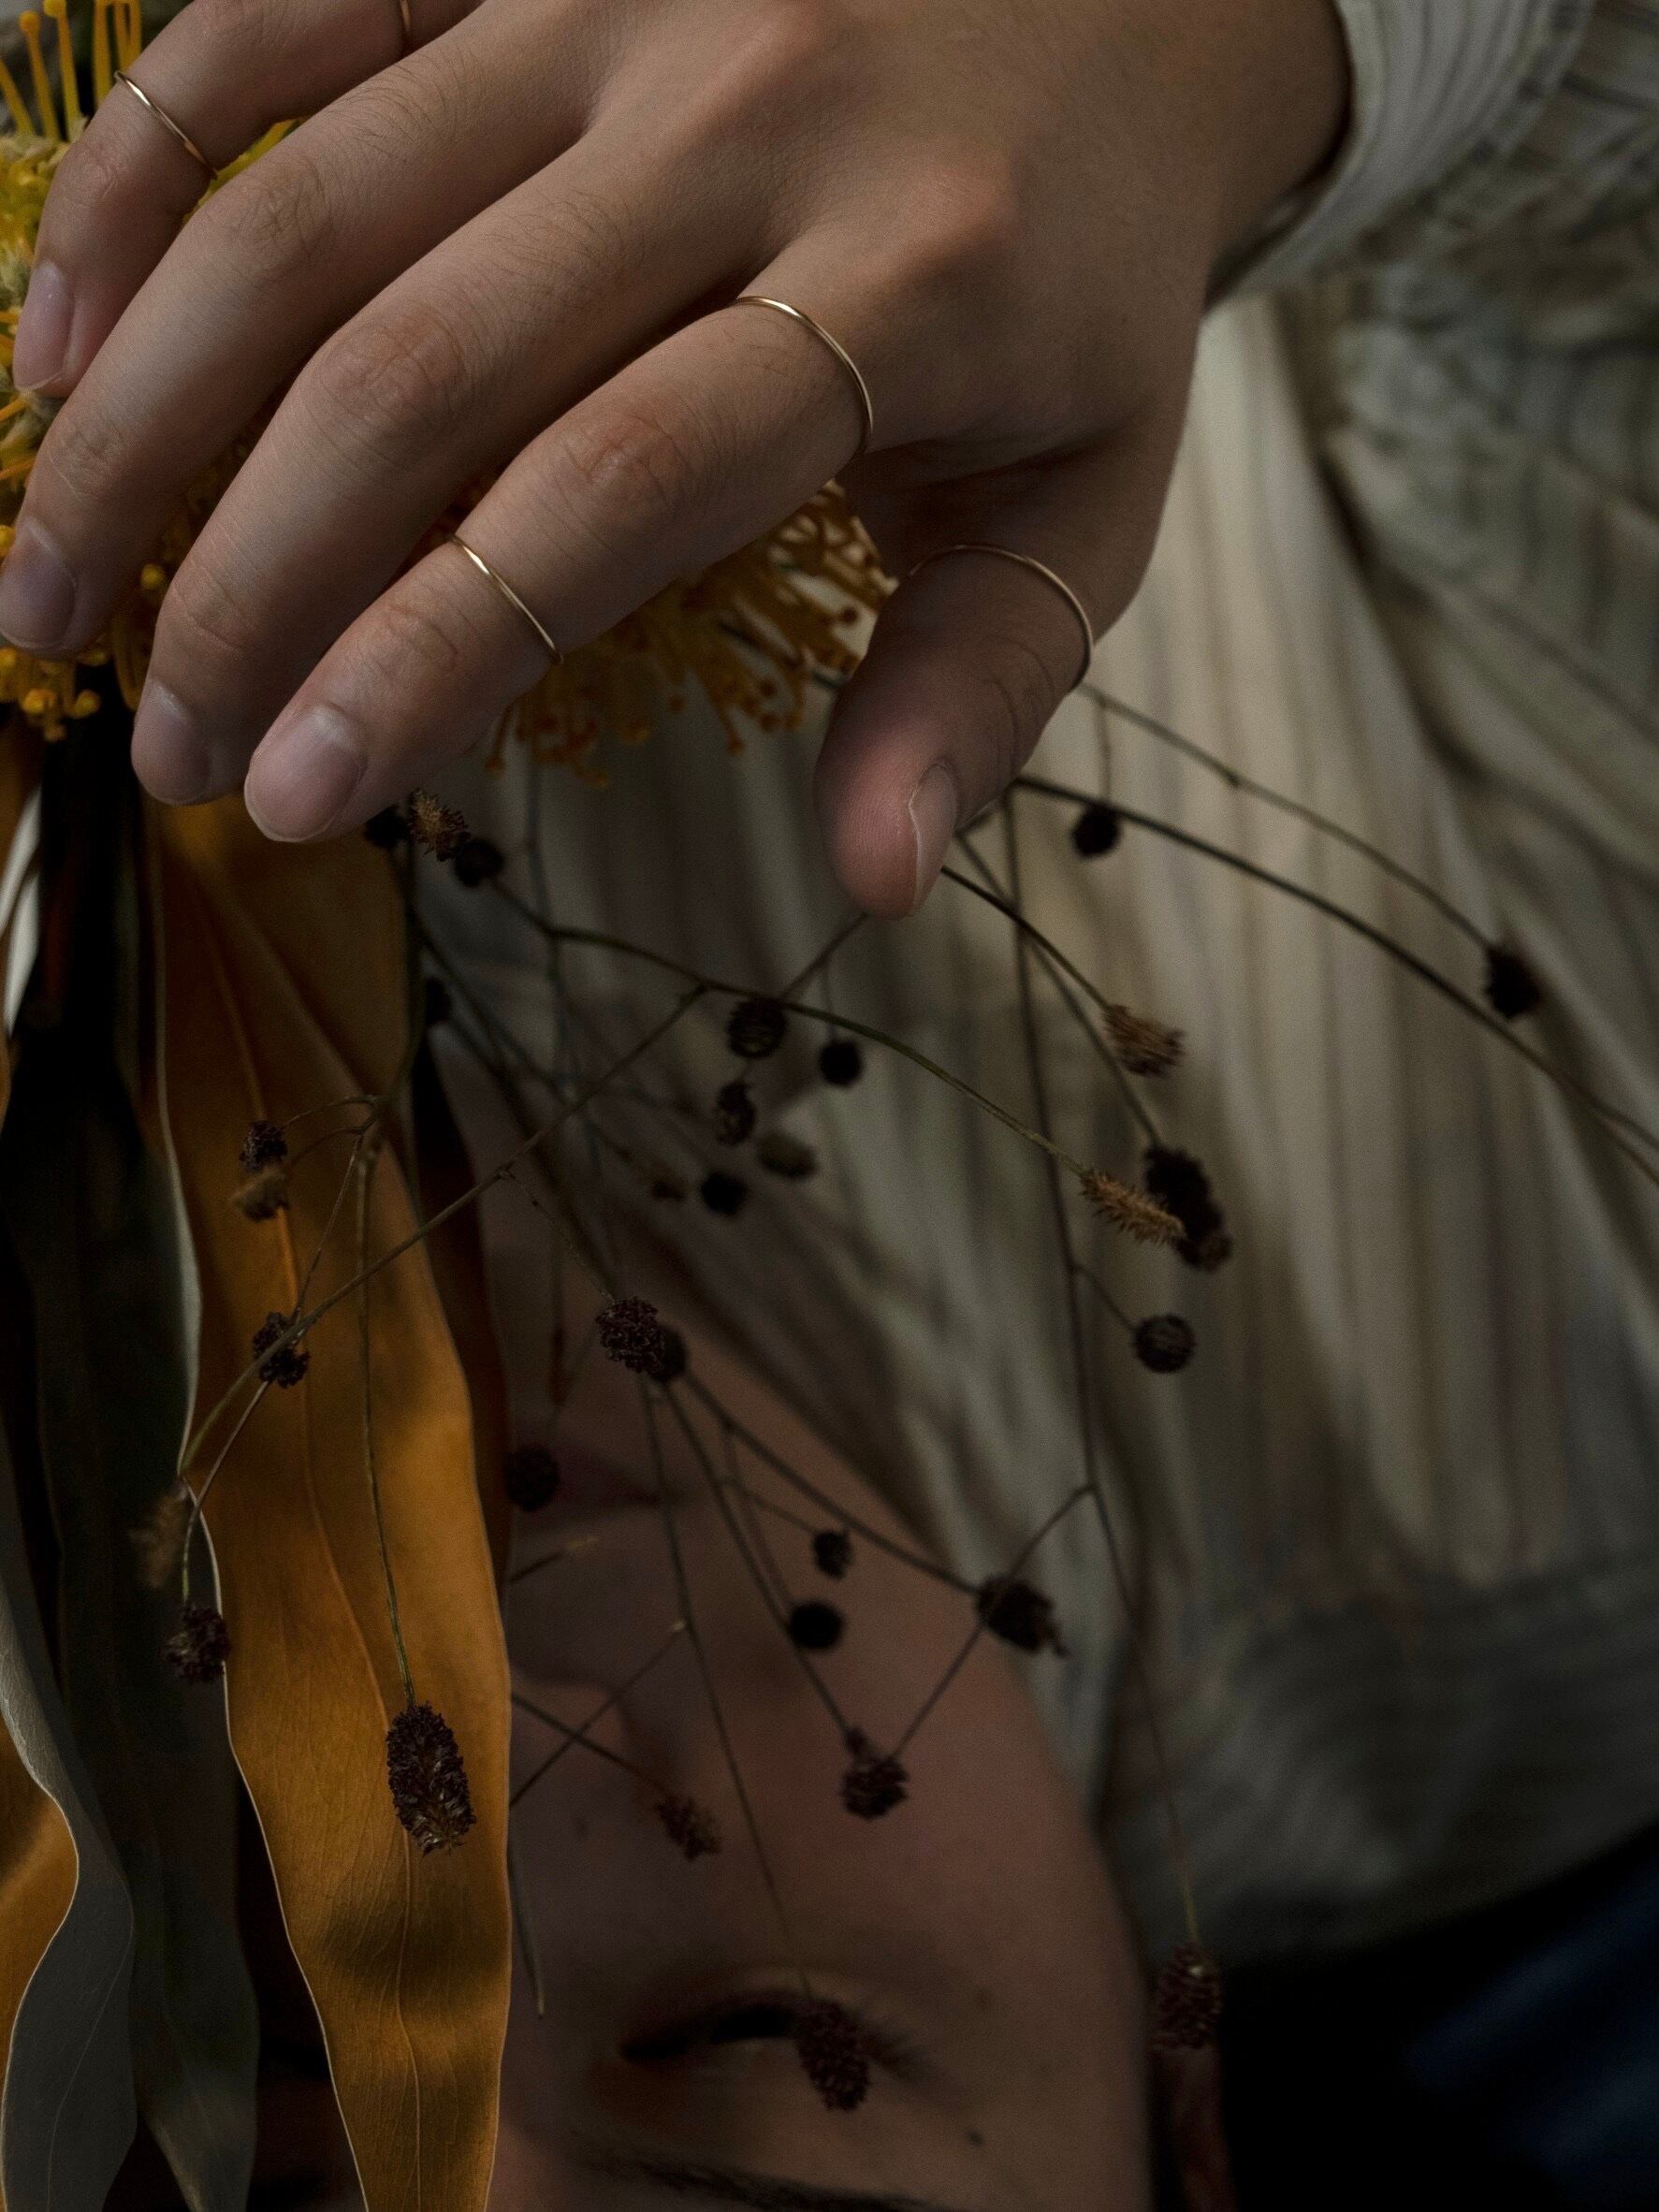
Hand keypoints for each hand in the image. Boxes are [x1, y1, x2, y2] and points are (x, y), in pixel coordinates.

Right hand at [1, 0, 1343, 914]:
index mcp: (907, 284)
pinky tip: (56, 341)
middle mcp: (739, 113)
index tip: (295, 797)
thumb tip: (877, 881)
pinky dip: (141, 172)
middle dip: (251, 580)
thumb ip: (978, 685)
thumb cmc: (1081, 274)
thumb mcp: (1087, 494)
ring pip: (309, 205)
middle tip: (167, 745)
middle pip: (418, 366)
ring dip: (146, 412)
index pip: (607, 495)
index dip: (428, 655)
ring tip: (48, 591)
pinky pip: (277, 13)